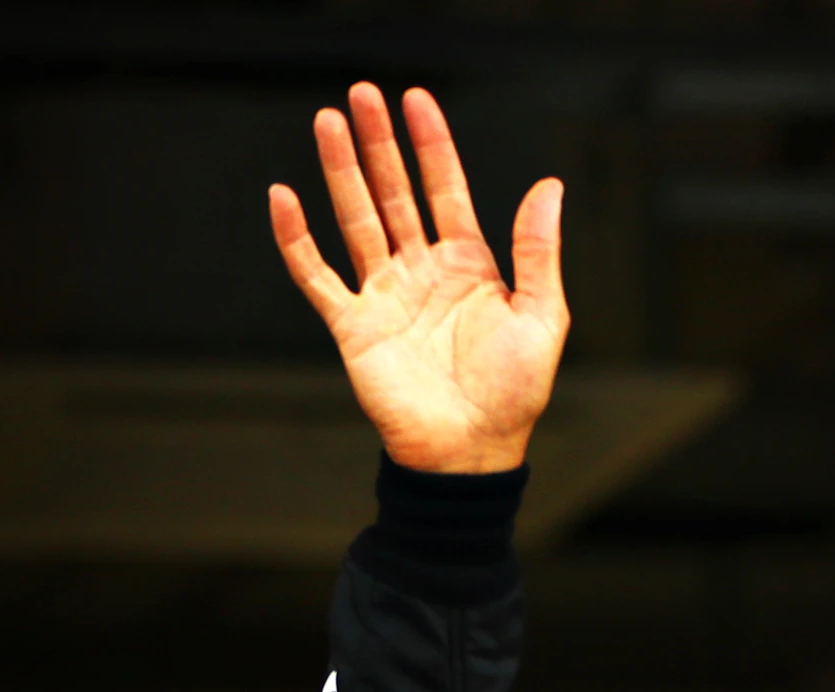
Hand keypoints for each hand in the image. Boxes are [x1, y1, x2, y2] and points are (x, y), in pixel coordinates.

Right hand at [268, 83, 566, 473]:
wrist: (472, 453)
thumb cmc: (515, 393)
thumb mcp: (542, 315)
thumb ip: (538, 250)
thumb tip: (550, 184)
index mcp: (469, 266)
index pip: (446, 189)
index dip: (432, 145)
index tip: (416, 99)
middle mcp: (423, 271)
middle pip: (395, 193)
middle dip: (379, 144)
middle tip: (362, 94)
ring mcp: (385, 295)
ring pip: (356, 219)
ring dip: (340, 173)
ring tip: (327, 122)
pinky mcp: (353, 326)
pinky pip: (317, 275)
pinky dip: (297, 240)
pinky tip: (284, 198)